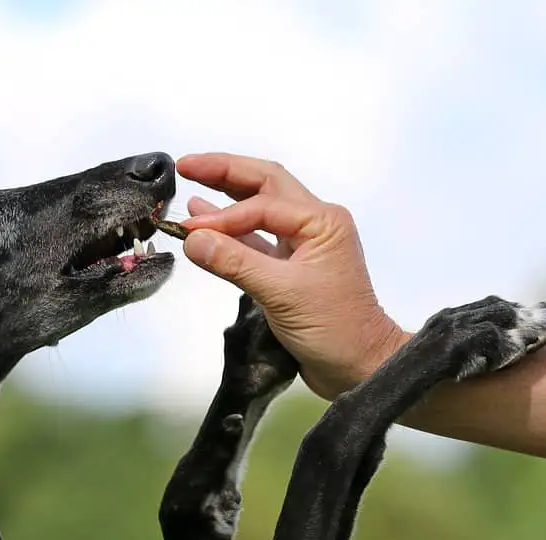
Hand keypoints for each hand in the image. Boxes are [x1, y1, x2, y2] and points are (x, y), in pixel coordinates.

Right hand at [176, 153, 406, 398]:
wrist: (359, 367)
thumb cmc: (335, 330)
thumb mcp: (282, 293)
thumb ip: (235, 262)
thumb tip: (192, 239)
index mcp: (322, 221)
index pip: (262, 204)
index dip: (222, 216)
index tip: (189, 230)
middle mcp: (315, 225)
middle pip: (264, 185)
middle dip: (225, 173)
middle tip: (186, 165)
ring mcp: (303, 246)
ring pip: (259, 209)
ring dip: (226, 199)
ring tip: (191, 185)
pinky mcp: (290, 270)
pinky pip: (256, 240)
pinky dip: (230, 233)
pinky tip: (206, 226)